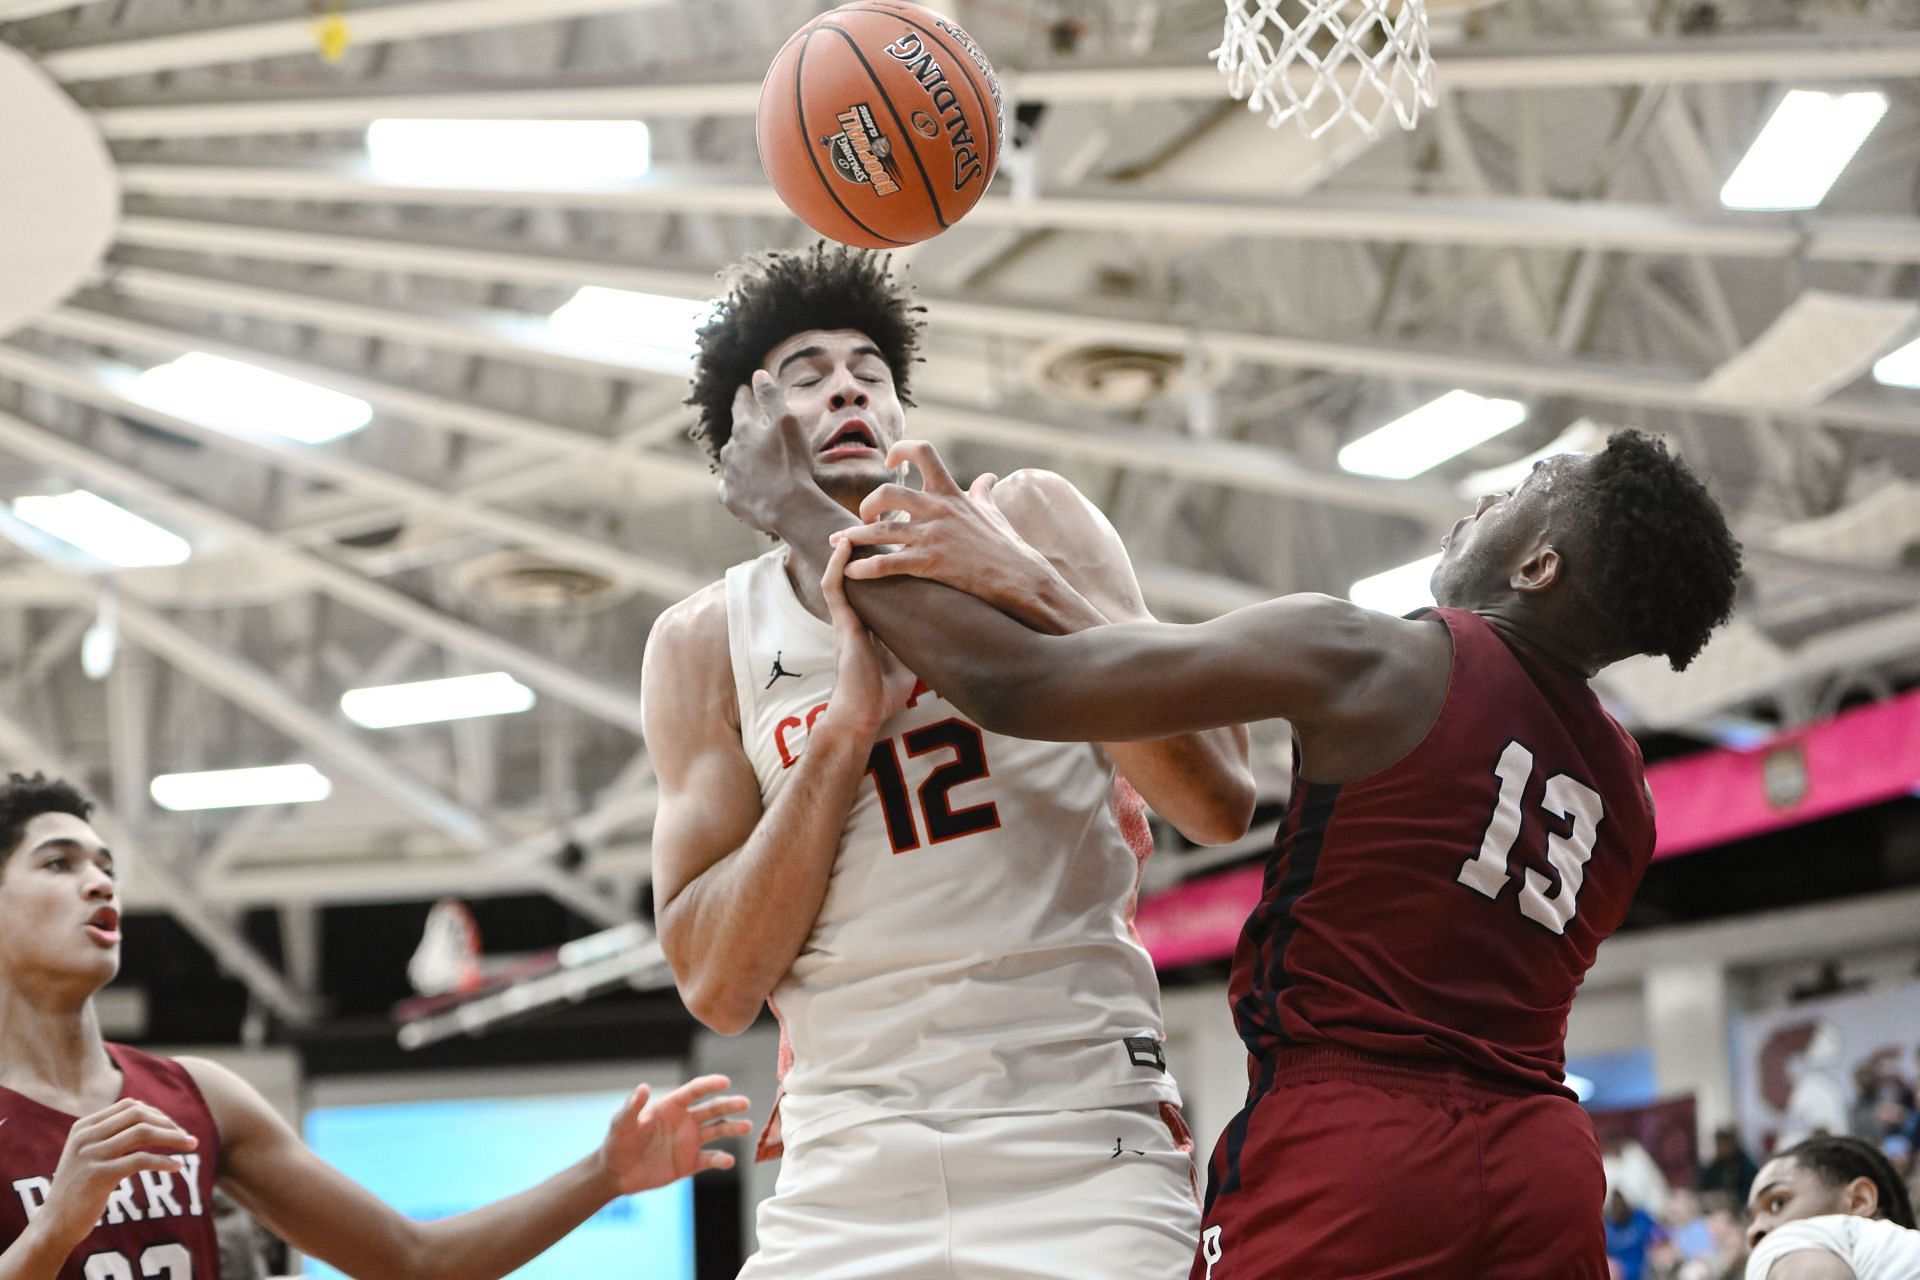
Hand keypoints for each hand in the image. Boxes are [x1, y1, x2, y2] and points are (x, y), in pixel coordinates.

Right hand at [37, 1099, 197, 1247]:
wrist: (55, 1223)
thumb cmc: (81, 1188)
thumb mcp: (92, 1155)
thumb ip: (114, 1136)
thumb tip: (157, 1119)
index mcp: (84, 1126)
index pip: (129, 1107)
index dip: (157, 1113)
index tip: (174, 1127)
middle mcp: (86, 1136)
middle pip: (139, 1116)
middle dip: (169, 1124)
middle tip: (189, 1138)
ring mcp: (91, 1155)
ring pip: (143, 1133)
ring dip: (174, 1138)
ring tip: (192, 1146)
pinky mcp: (99, 1175)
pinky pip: (141, 1160)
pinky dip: (163, 1162)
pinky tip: (177, 1167)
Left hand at [596, 1075, 751, 1195]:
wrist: (616, 1174)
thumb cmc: (617, 1144)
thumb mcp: (621, 1125)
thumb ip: (632, 1107)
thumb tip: (643, 1087)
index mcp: (671, 1107)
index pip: (694, 1091)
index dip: (709, 1084)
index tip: (725, 1081)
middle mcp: (685, 1121)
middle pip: (712, 1108)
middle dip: (729, 1104)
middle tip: (745, 1103)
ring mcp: (690, 1142)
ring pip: (718, 1130)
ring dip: (733, 1127)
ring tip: (746, 1127)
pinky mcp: (690, 1163)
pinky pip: (711, 1159)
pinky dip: (721, 1159)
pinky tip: (727, 1161)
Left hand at [717, 373, 826, 537]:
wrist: (788, 508)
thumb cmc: (791, 462)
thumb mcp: (787, 422)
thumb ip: (771, 397)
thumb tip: (758, 374)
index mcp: (744, 431)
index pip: (740, 406)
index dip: (743, 396)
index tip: (743, 389)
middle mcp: (730, 451)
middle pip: (736, 436)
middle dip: (744, 432)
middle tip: (754, 430)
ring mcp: (729, 476)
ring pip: (733, 462)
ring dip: (741, 459)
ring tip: (754, 461)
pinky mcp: (731, 499)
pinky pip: (731, 487)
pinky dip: (738, 484)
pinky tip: (746, 487)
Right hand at [821, 536, 919, 736]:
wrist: (861, 716)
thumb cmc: (883, 696)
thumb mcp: (909, 661)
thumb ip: (920, 643)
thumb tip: (948, 635)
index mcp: (871, 623)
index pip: (877, 585)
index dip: (885, 562)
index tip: (901, 541)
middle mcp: (856, 616)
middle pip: (860, 573)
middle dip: (868, 547)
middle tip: (883, 521)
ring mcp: (846, 619)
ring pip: (843, 574)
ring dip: (850, 548)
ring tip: (860, 523)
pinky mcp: (841, 624)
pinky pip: (834, 588)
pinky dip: (838, 565)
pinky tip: (845, 545)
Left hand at [836, 441, 1063, 618]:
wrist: (1017, 576)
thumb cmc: (1006, 545)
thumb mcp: (993, 511)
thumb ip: (983, 492)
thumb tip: (988, 477)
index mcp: (950, 492)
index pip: (923, 451)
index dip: (900, 449)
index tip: (888, 460)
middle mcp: (937, 509)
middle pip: (888, 491)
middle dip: (868, 503)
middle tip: (863, 517)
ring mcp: (931, 536)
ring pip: (880, 529)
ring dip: (854, 536)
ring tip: (839, 543)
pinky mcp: (928, 563)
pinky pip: (887, 563)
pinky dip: (864, 568)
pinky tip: (851, 573)